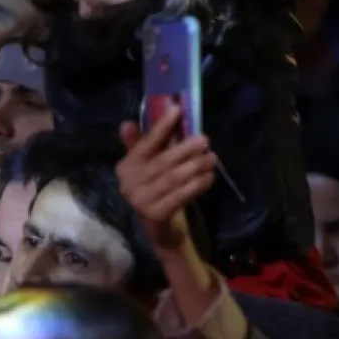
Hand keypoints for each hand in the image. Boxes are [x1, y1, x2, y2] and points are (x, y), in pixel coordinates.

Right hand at [116, 106, 216, 252]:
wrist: (157, 228)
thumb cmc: (154, 188)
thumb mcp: (146, 166)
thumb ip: (142, 144)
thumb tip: (127, 123)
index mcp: (126, 166)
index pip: (145, 144)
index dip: (161, 126)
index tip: (177, 110)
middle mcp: (129, 183)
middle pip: (163, 162)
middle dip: (186, 149)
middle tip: (205, 140)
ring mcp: (141, 201)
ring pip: (174, 178)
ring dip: (196, 166)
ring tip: (212, 158)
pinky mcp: (156, 215)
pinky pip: (180, 196)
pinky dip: (197, 185)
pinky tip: (209, 178)